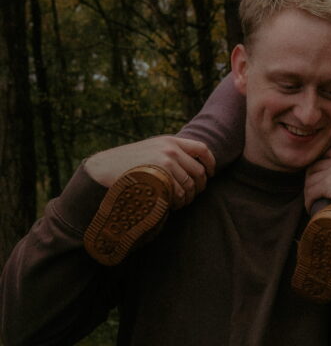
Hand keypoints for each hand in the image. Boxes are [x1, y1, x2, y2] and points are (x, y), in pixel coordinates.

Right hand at [84, 136, 215, 207]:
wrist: (104, 168)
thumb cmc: (127, 163)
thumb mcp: (151, 150)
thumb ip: (170, 153)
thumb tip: (193, 168)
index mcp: (170, 141)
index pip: (202, 149)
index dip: (211, 163)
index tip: (210, 174)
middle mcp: (171, 149)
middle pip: (199, 171)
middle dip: (199, 186)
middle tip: (191, 196)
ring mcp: (166, 162)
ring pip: (190, 185)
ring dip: (188, 197)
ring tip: (179, 202)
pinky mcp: (160, 176)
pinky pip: (179, 193)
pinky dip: (178, 202)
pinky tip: (170, 205)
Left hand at [305, 154, 330, 213]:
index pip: (321, 160)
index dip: (314, 171)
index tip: (313, 181)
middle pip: (312, 170)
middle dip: (308, 182)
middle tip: (310, 193)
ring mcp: (330, 174)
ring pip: (310, 183)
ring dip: (308, 194)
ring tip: (310, 203)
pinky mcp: (328, 185)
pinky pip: (311, 193)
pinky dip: (309, 201)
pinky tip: (311, 208)